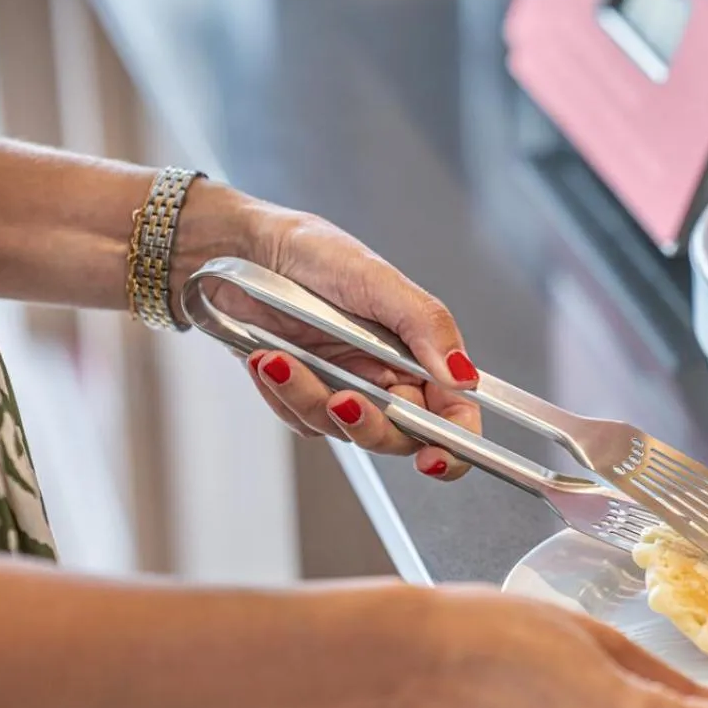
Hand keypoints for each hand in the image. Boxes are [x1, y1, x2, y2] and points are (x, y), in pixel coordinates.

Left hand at [216, 204, 479, 479]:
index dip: (452, 444)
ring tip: (280, 358)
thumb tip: (463, 374)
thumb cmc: (314, 252)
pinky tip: (268, 357)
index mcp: (420, 351)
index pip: (453, 412)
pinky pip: (302, 420)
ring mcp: (347, 388)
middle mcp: (388, 376)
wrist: (244, 250)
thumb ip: (426, 326)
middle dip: (369, 425)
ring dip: (309, 399)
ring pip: (343, 431)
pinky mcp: (306, 394)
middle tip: (343, 401)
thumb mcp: (377, 279)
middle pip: (398, 436)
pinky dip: (283, 393)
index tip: (433, 457)